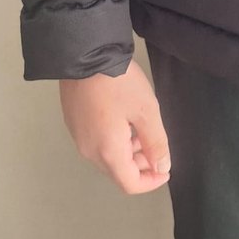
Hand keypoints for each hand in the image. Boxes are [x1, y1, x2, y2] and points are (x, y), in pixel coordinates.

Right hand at [59, 59, 171, 193]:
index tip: (165, 169)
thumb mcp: (146, 111)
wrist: (84, 54)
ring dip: (127, 151)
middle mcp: (89, 150)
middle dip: (140, 165)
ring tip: (141, 128)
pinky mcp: (73, 122)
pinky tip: (123, 118)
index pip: (129, 184)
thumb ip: (156, 143)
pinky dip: (113, 140)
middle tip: (155, 144)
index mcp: (107, 152)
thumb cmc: (118, 83)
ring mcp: (78, 136)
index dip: (151, 182)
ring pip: (106, 157)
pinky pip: (96, 142)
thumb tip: (162, 167)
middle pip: (117, 171)